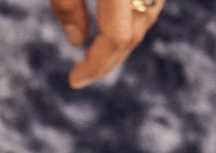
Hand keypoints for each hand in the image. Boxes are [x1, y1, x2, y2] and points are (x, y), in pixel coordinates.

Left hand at [48, 0, 165, 88]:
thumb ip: (66, 3)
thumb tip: (76, 41)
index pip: (117, 36)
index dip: (96, 63)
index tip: (74, 80)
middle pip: (134, 32)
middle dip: (108, 59)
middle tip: (84, 73)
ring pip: (146, 18)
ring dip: (123, 41)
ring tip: (96, 54)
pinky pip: (149, 2)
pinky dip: (132, 18)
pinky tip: (110, 26)